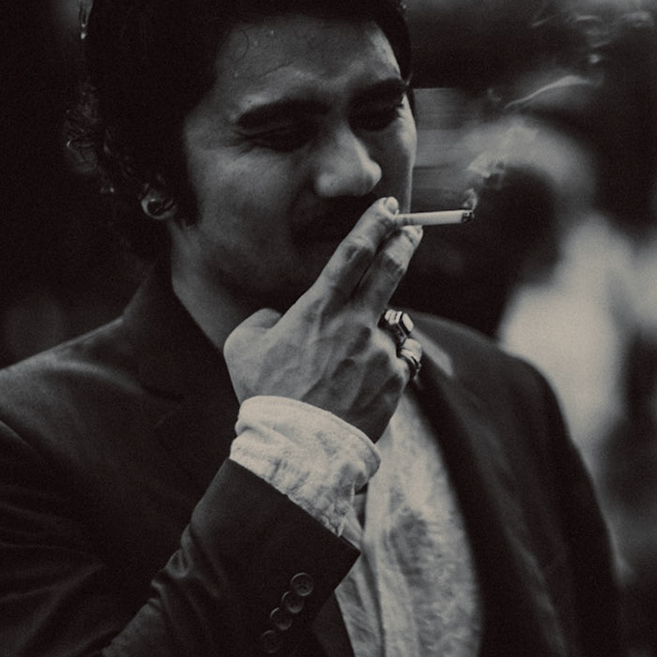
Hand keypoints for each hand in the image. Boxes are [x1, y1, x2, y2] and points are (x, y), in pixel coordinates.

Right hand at [223, 199, 424, 439]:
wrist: (299, 447)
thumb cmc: (267, 396)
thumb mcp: (243, 346)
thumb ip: (265, 320)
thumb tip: (282, 317)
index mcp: (318, 310)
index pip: (352, 255)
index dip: (373, 226)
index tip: (387, 209)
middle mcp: (355, 325)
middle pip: (388, 272)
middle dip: (403, 244)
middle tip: (413, 229)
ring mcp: (379, 352)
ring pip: (386, 328)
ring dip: (371, 338)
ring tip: (343, 368)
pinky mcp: (396, 379)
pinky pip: (395, 362)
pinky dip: (381, 368)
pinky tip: (360, 387)